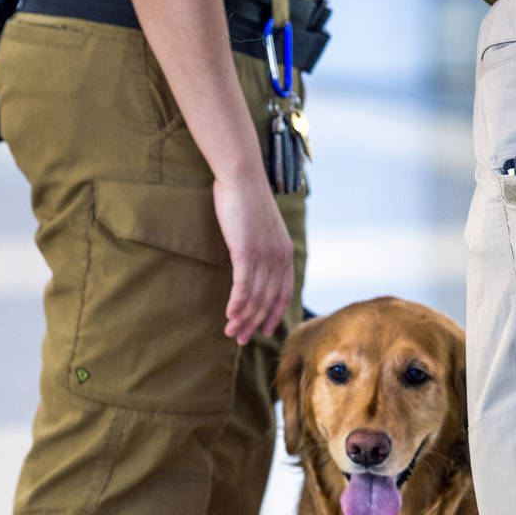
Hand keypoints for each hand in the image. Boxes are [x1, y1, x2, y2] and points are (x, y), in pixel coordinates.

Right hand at [213, 173, 293, 345]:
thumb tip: (254, 265)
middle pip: (268, 301)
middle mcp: (279, 259)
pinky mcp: (247, 252)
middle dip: (254, 323)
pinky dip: (237, 304)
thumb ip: (264, 249)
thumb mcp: (263, 229)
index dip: (274, 315)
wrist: (242, 176)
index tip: (264, 331)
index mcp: (286, 254)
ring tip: (231, 332)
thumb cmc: (247, 200)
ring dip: (242, 318)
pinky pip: (243, 286)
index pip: (284, 294)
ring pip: (255, 297)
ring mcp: (264, 256)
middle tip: (241, 338)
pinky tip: (229, 315)